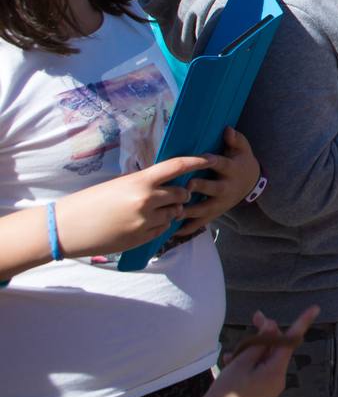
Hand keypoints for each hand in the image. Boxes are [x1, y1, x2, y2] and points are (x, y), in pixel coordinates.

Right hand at [52, 154, 217, 257]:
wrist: (67, 227)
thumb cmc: (90, 202)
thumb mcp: (118, 185)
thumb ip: (143, 184)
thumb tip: (165, 182)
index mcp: (139, 181)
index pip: (177, 167)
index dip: (197, 161)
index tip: (210, 158)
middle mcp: (147, 200)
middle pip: (181, 193)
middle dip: (181, 193)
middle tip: (175, 193)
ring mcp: (146, 221)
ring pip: (175, 213)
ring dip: (171, 210)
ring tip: (153, 209)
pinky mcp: (142, 238)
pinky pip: (163, 229)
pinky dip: (160, 225)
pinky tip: (143, 223)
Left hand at [176, 128, 259, 229]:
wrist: (251, 183)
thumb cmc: (240, 161)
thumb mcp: (242, 149)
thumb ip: (236, 140)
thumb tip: (228, 129)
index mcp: (231, 169)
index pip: (222, 164)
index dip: (214, 162)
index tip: (204, 159)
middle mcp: (226, 187)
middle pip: (213, 188)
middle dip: (201, 188)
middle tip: (187, 187)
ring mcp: (220, 203)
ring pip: (205, 208)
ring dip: (190, 211)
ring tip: (175, 212)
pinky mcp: (215, 213)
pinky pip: (201, 222)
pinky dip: (189, 227)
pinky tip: (174, 231)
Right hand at [207, 306, 318, 396]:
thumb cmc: (227, 388)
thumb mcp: (242, 361)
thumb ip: (260, 342)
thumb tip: (273, 326)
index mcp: (276, 371)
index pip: (291, 341)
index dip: (302, 323)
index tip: (315, 308)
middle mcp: (279, 379)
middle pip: (277, 348)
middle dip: (265, 334)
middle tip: (255, 317)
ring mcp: (273, 386)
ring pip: (267, 358)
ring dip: (252, 351)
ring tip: (231, 355)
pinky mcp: (265, 390)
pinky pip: (262, 369)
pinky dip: (250, 363)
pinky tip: (232, 361)